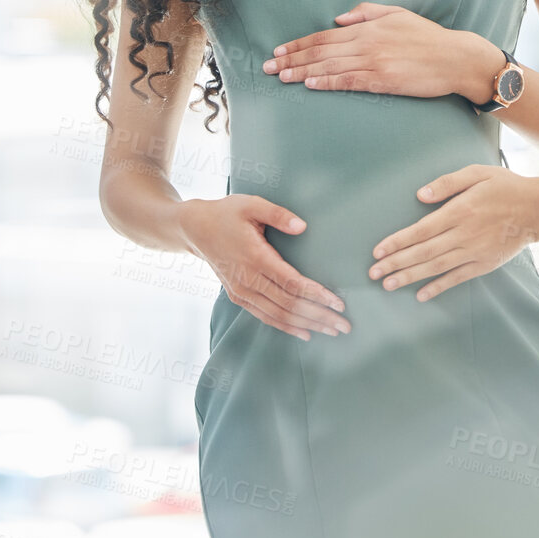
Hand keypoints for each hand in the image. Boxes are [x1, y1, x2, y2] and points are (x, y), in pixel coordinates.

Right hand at [178, 195, 350, 339]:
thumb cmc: (226, 213)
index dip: (317, 295)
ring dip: (307, 325)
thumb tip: (303, 226)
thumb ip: (278, 214)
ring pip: (278, 315)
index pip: (292, 283)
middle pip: (289, 305)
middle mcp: (247, 279)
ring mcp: (241, 291)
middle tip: (344, 325)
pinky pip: (264, 317)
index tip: (339, 303)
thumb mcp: (251, 204)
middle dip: (319, 316)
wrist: (194, 229)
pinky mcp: (237, 296)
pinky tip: (305, 333)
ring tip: (332, 331)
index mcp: (254, 256)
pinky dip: (286, 327)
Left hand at [261, 1, 500, 100]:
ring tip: (281, 77)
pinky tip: (310, 85)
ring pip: (329, 66)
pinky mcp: (383, 81)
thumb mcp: (398, 14)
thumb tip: (338, 19)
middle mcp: (367, 43)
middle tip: (268, 67)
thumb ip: (366, 14)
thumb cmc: (429, 37)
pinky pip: (349, 82)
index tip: (279, 50)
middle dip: (292, 59)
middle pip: (321, 51)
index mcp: (368, 27)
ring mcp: (374, 62)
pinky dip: (327, 82)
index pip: (324, 35)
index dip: (299, 43)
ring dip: (302, 72)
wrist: (455, 58)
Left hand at [369, 164, 538, 300]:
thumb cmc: (506, 187)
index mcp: (460, 211)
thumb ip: (448, 183)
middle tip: (373, 273)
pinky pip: (457, 278)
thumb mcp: (477, 173)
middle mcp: (464, 234)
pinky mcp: (484, 264)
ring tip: (388, 285)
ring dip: (411, 277)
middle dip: (396, 263)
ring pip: (437, 267)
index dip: (398, 242)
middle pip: (424, 252)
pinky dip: (439, 287)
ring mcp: (475, 251)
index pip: (421, 230)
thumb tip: (421, 195)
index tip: (378, 251)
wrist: (538, 209)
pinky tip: (421, 295)